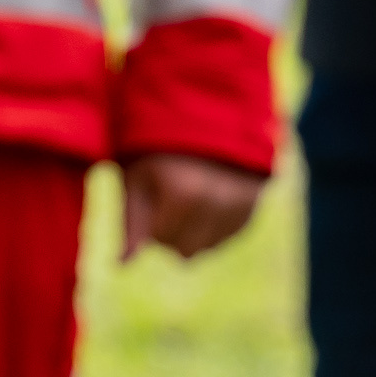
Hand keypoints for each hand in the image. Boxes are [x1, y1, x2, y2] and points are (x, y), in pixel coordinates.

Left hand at [120, 152, 264, 260]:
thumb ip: (130, 224)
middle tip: (171, 194)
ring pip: (208, 247)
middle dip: (172, 230)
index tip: (154, 189)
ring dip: (195, 230)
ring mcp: (240, 204)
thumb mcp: (137, 178)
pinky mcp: (255, 203)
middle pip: (185, 251)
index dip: (151, 217)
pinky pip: (229, 235)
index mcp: (182, 194)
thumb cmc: (158, 146)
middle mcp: (216, 202)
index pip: (160, 240)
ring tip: (190, 192)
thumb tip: (120, 266)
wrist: (203, 111)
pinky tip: (210, 196)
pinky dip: (216, 224)